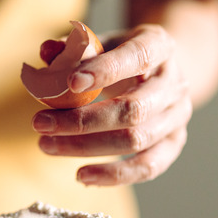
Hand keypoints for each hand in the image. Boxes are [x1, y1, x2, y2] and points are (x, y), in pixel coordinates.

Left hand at [31, 24, 192, 184]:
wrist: (157, 72)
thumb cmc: (120, 55)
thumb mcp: (100, 42)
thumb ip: (72, 47)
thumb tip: (46, 51)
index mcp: (159, 44)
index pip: (137, 57)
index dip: (105, 71)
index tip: (69, 82)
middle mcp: (174, 81)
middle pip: (133, 108)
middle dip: (82, 120)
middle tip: (40, 123)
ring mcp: (178, 115)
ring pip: (136, 140)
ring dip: (85, 147)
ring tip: (46, 145)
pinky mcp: (173, 143)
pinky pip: (147, 167)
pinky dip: (113, 175)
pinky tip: (81, 176)